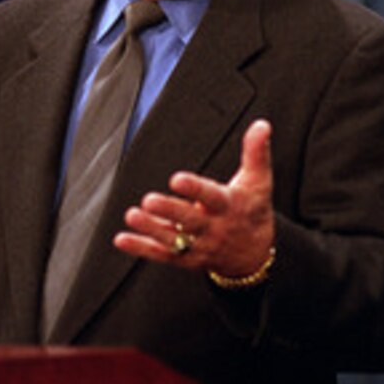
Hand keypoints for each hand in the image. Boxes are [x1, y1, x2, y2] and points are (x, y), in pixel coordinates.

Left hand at [113, 118, 275, 276]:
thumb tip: (261, 124)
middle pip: (190, 221)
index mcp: (228, 207)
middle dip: (169, 211)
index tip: (177, 179)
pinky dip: (141, 248)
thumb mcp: (259, 181)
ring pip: (174, 240)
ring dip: (151, 229)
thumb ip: (256, 152)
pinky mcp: (186, 259)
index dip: (195, 189)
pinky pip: (162, 255)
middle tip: (149, 201)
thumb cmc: (252, 210)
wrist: (256, 256)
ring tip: (131, 216)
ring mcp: (199, 245)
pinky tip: (122, 239)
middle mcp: (212, 228)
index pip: (211, 197)